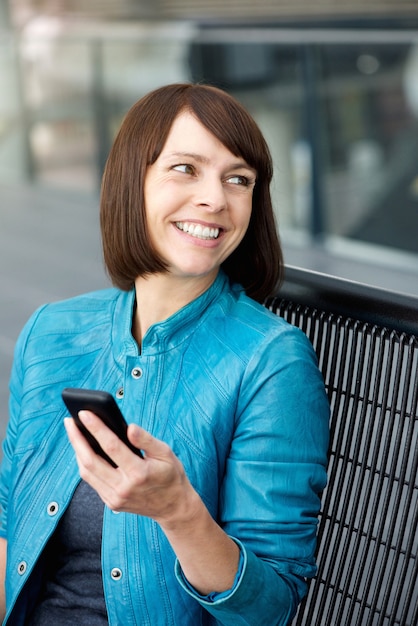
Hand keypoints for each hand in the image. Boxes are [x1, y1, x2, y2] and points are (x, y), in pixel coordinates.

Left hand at [64, 412, 199, 526]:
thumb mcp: (166, 453)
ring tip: (73, 432)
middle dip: (76, 439)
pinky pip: (92, 480)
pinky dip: (84, 463)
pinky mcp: (110, 502)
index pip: (111, 446)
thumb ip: (146, 440)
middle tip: (69, 421)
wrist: (173, 507)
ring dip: (77, 451)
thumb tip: (129, 427)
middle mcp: (123, 488)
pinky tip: (83, 450)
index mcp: (139, 473)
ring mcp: (114, 498)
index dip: (96, 428)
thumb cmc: (170, 475)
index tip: (84, 413)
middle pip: (90, 461)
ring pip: (86, 472)